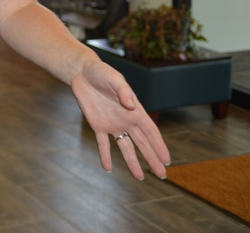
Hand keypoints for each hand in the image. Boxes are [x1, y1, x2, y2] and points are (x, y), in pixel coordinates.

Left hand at [70, 60, 170, 179]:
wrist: (82, 73)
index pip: (150, 132)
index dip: (159, 146)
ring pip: (125, 147)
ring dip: (132, 162)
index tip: (167, 160)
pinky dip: (105, 156)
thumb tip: (132, 106)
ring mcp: (112, 124)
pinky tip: (108, 168)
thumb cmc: (102, 73)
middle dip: (152, 159)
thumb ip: (124, 92)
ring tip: (140, 177)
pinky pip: (103, 144)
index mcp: (135, 110)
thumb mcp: (114, 79)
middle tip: (162, 175)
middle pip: (142, 143)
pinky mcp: (97, 125)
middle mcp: (126, 120)